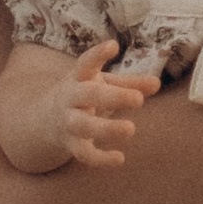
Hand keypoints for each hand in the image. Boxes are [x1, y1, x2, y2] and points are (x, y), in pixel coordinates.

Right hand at [0, 36, 149, 173]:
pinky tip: (120, 158)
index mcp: (79, 78)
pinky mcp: (70, 143)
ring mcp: (68, 121)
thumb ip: (130, 84)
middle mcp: (71, 97)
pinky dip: (100, 158)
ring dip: (106, 128)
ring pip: (84, 125)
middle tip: (138, 99)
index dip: (98, 54)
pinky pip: (83, 153)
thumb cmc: (85, 96)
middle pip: (88, 94)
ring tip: (130, 129)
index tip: (113, 45)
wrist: (46, 120)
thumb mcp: (103, 84)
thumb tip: (156, 83)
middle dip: (113, 96)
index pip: (86, 63)